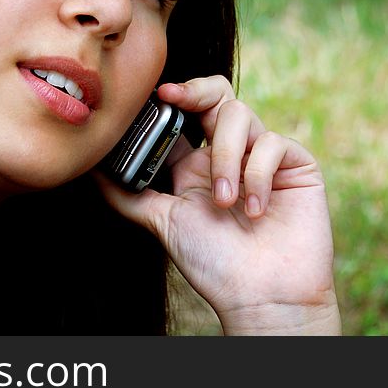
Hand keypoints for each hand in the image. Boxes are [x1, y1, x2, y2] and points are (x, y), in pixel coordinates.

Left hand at [93, 76, 340, 334]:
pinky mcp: (296, 165)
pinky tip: (256, 210)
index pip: (186, 113)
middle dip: (197, 90)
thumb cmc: (214, 264)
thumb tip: (91, 169)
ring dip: (225, 157)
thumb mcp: (163, 222)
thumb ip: (129, 194)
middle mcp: (230, 153)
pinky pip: (273, 144)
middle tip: (178, 100)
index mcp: (197, 163)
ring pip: (241, 115)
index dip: (174, 95)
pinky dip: (259, 175)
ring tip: (224, 202)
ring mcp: (263, 157)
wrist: (261, 297)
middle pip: (218, 95)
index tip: (158, 93)